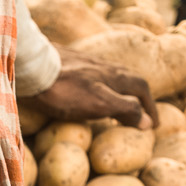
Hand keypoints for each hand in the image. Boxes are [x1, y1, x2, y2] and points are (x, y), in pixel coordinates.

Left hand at [31, 51, 155, 127]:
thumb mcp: (100, 103)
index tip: (154, 124)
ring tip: (119, 106)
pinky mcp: (69, 62)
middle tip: (141, 115)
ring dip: (121, 91)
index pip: (142, 89)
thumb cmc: (65, 90)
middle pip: (129, 80)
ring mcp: (86, 62)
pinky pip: (94, 75)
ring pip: (112, 76)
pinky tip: (90, 93)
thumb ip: (125, 109)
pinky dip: (102, 87)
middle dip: (139, 98)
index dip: (150, 107)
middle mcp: (105, 66)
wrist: (32, 68)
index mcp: (115, 76)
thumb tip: (147, 122)